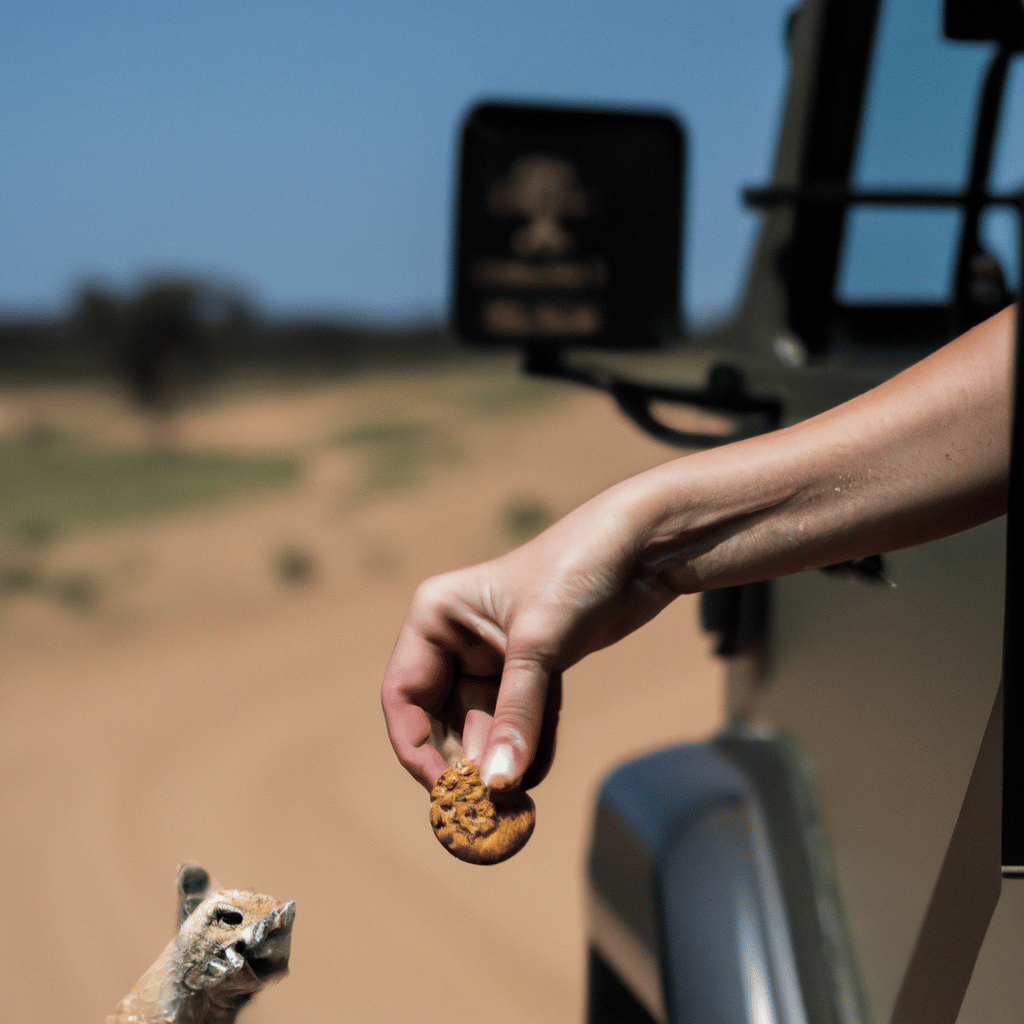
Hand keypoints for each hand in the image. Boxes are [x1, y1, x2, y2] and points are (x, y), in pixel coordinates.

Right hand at [380, 486, 681, 791]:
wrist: (642, 546)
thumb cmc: (577, 571)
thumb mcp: (540, 645)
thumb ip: (517, 715)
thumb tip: (497, 786)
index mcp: (436, 616)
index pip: (405, 695)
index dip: (417, 748)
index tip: (445, 793)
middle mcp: (457, 637)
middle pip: (442, 718)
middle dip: (464, 762)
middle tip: (484, 811)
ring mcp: (496, 654)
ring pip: (485, 725)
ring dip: (499, 762)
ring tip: (515, 805)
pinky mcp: (534, 667)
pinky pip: (520, 720)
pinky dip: (528, 748)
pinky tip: (537, 774)